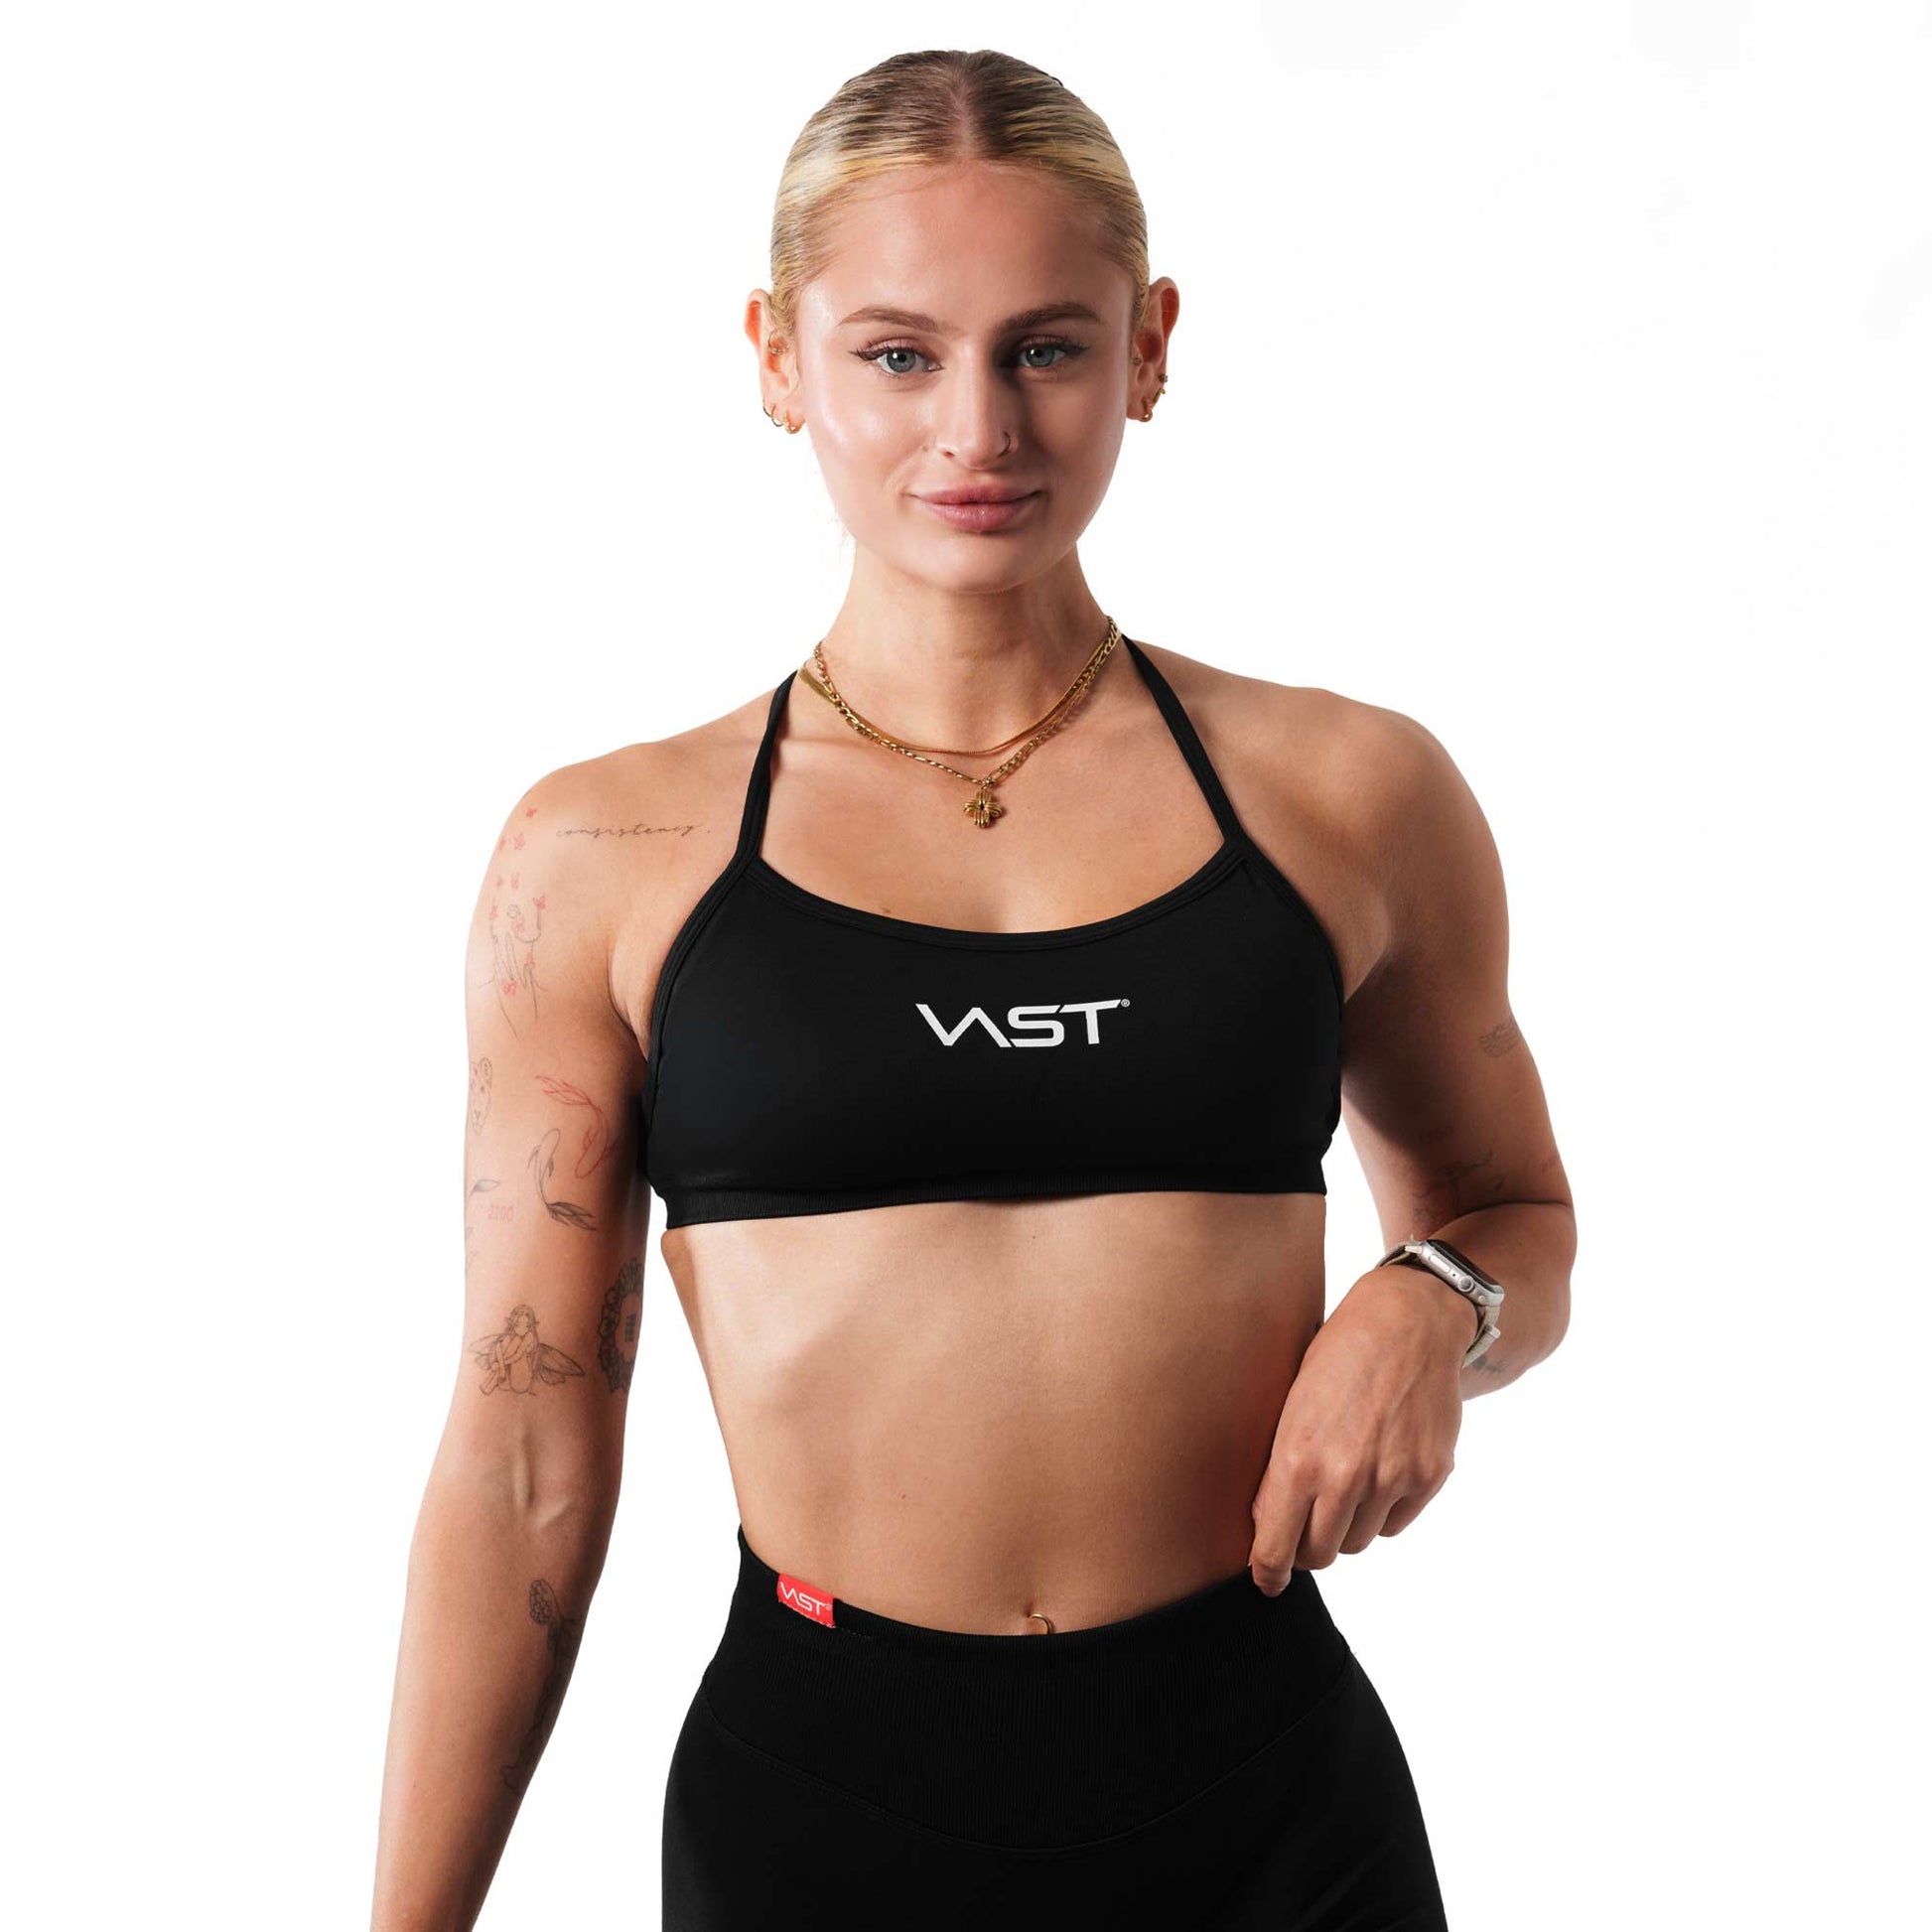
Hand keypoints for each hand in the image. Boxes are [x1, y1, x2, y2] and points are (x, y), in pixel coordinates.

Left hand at [1246, 1264, 1470, 1592]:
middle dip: (1305, 1547)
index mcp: (1298, 1457)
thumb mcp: (1289, 1405)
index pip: (1277, 1546)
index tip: (1267, 1580)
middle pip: (1319, 1554)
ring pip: (1357, 1542)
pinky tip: (1376, 1472)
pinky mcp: (1429, 1476)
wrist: (1407, 1322)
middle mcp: (1346, 1475)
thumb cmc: (1336, 1356)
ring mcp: (1393, 1477)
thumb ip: (1278, 1469)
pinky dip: (1381, 1512)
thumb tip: (1266, 1525)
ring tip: (1342, 1484)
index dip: (1268, 1572)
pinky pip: (1393, 1523)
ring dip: (1344, 1527)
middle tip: (1302, 1525)